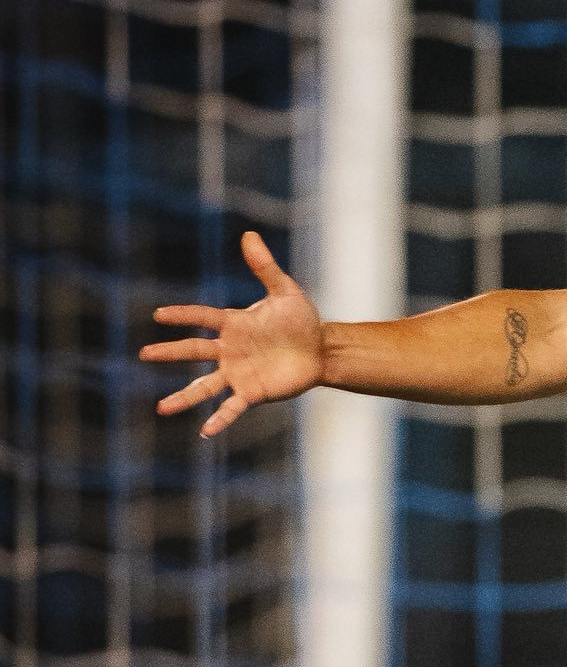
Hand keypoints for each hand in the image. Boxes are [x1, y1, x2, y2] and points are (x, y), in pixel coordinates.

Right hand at [140, 231, 322, 435]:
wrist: (321, 349)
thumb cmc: (302, 320)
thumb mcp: (285, 291)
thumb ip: (265, 267)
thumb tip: (249, 235)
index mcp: (234, 324)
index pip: (202, 318)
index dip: (184, 316)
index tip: (160, 314)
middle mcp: (230, 350)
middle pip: (195, 351)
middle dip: (171, 352)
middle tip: (144, 354)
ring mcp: (239, 373)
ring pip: (205, 386)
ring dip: (184, 397)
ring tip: (161, 408)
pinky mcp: (253, 392)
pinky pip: (232, 407)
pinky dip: (220, 418)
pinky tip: (205, 430)